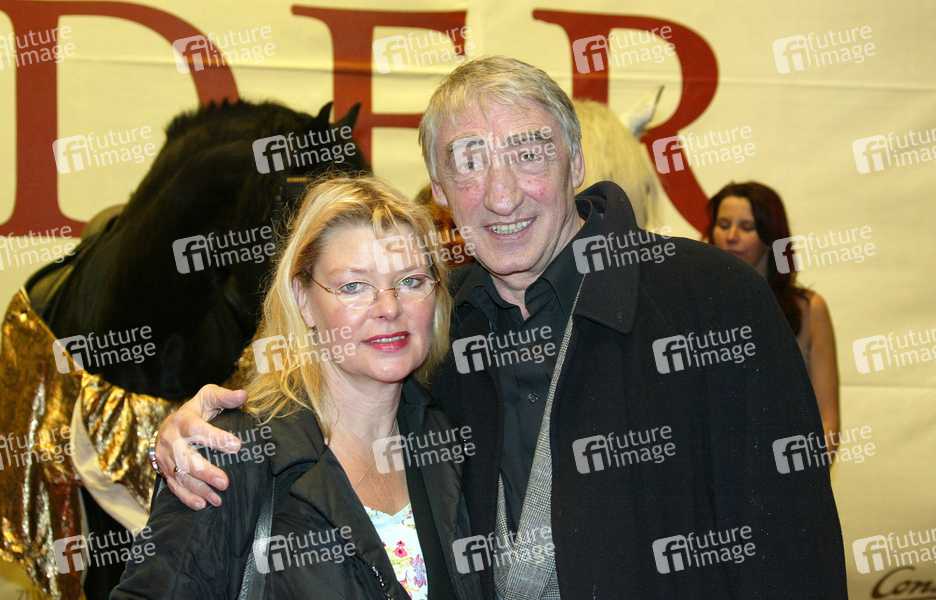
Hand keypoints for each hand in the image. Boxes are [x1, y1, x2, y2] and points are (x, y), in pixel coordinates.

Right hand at [153, 385, 247, 509]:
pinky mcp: (164, 471)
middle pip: (186, 458)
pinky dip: (187, 497)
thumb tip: (244, 395)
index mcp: (183, 420)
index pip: (197, 429)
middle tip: (225, 483)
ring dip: (199, 489)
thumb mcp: (207, 398)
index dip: (216, 438)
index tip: (237, 446)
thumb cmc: (195, 411)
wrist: (167, 426)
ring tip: (218, 498)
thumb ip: (224, 397)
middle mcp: (171, 440)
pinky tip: (202, 504)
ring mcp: (165, 458)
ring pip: (181, 476)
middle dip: (205, 472)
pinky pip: (174, 487)